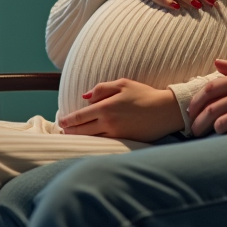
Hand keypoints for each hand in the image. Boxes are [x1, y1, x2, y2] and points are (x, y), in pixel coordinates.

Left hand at [57, 79, 185, 141]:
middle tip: (63, 130)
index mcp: (106, 107)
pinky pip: (103, 143)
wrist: (164, 111)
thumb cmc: (144, 94)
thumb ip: (101, 89)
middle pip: (81, 130)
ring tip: (72, 135)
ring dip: (79, 138)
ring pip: (90, 139)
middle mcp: (108, 123)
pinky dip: (93, 142)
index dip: (68, 120)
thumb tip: (85, 97)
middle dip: (70, 130)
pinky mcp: (123, 141)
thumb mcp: (123, 84)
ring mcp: (115, 134)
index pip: (79, 117)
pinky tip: (89, 140)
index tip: (61, 122)